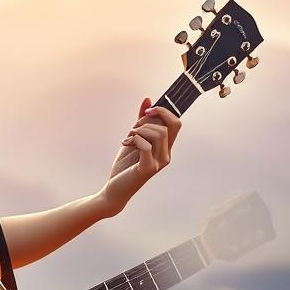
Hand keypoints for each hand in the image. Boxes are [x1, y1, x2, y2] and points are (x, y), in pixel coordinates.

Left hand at [96, 97, 181, 216]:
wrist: (114, 190)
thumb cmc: (124, 166)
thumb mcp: (133, 139)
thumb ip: (141, 120)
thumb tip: (148, 99)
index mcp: (165, 147)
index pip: (176, 123)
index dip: (163, 111)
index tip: (147, 111)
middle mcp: (166, 155)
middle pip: (169, 125)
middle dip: (148, 120)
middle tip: (132, 130)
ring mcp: (159, 162)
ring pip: (158, 133)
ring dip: (139, 130)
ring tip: (127, 139)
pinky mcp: (148, 168)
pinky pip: (146, 145)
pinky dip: (135, 140)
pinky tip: (125, 144)